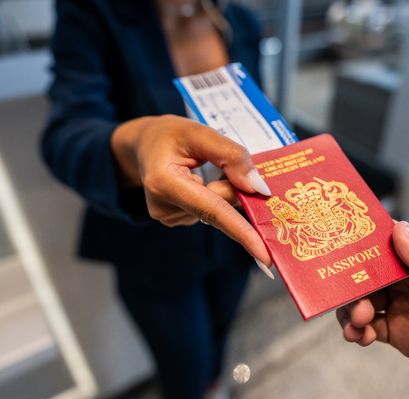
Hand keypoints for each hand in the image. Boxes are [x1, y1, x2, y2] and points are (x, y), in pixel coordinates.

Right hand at [111, 115, 271, 265]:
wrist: (144, 145)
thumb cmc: (169, 135)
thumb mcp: (199, 132)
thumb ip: (230, 155)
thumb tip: (257, 187)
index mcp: (164, 183)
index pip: (212, 210)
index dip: (242, 232)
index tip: (265, 255)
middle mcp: (164, 208)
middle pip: (220, 208)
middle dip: (234, 189)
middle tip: (218, 160)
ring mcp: (169, 218)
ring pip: (218, 210)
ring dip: (222, 189)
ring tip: (197, 166)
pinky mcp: (176, 220)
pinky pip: (210, 211)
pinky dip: (214, 196)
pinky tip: (195, 179)